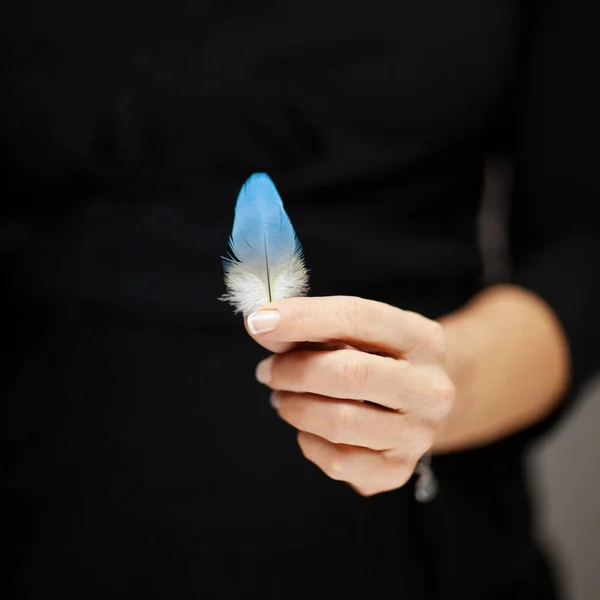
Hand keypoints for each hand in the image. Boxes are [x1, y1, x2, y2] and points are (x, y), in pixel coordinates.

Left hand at [246, 296, 454, 496]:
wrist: (417, 403)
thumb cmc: (377, 360)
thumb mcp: (356, 334)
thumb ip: (310, 328)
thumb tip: (261, 326)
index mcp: (423, 339)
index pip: (357, 318)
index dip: (303, 318)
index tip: (258, 320)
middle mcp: (430, 388)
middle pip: (349, 374)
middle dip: (293, 370)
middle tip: (267, 370)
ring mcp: (418, 434)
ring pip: (339, 421)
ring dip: (294, 406)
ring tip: (282, 397)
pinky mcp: (397, 470)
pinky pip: (337, 461)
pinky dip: (308, 441)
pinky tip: (307, 428)